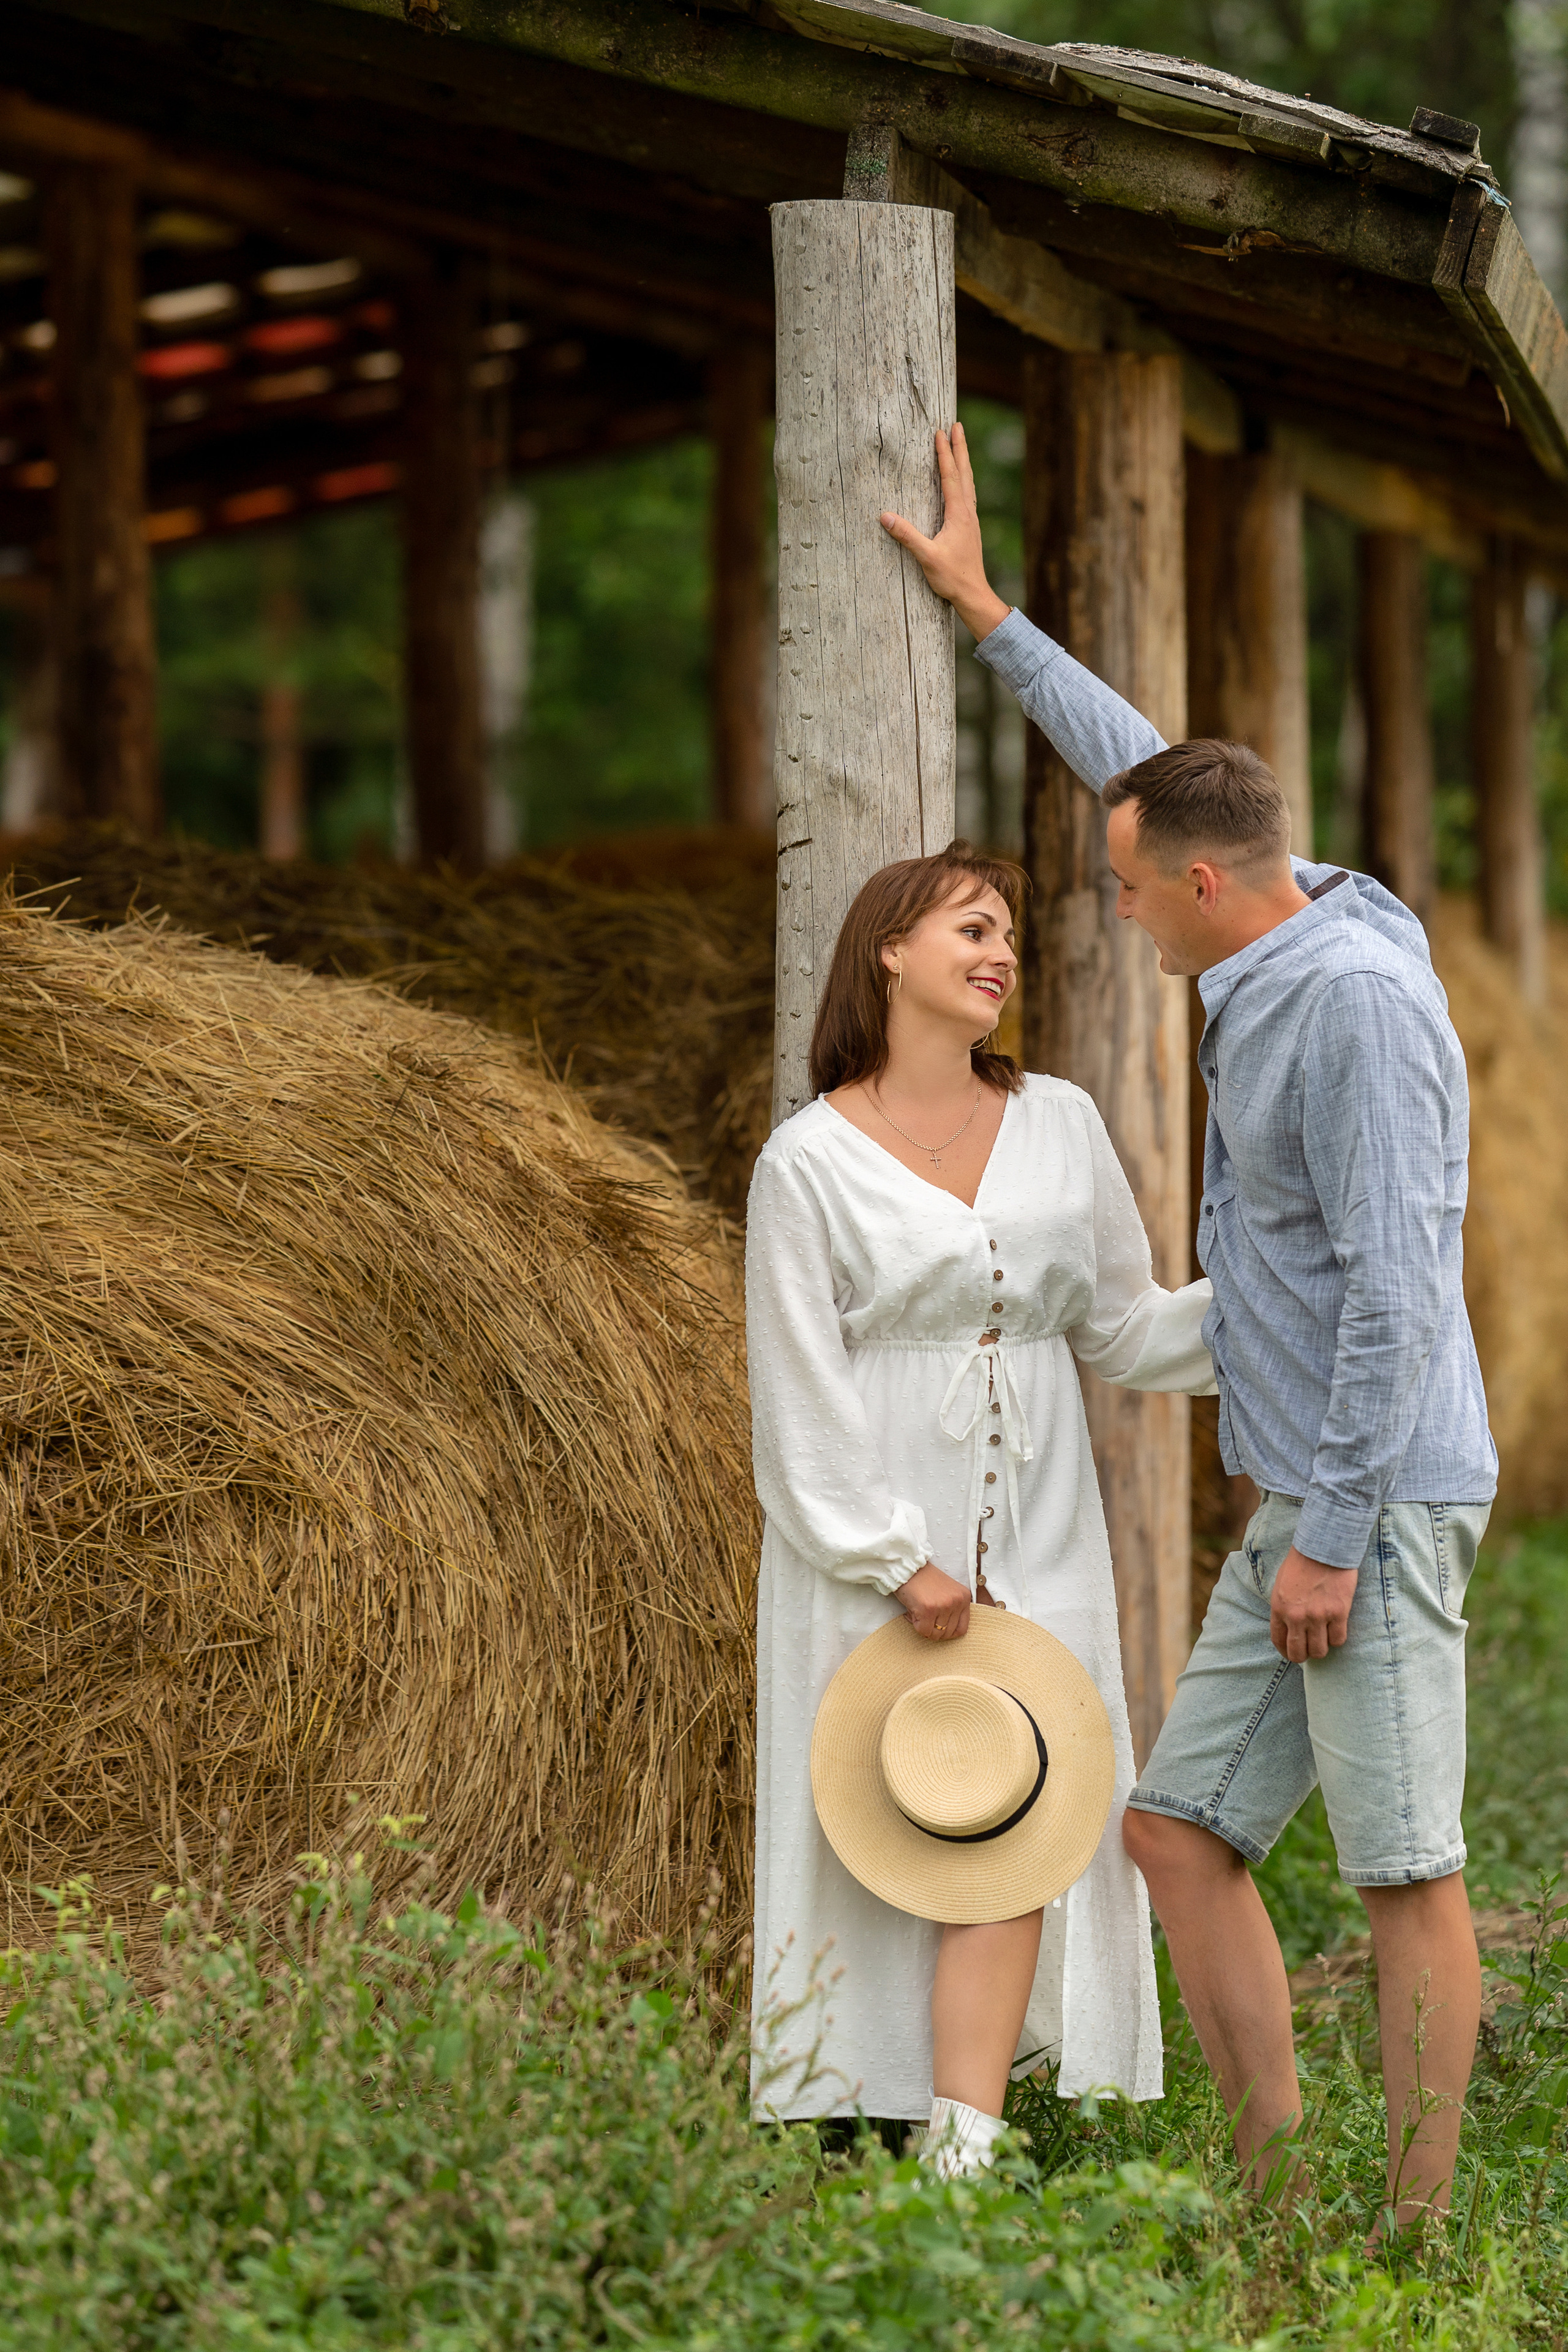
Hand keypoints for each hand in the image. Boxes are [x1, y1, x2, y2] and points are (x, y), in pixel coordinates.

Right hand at [880, 423, 1011, 643]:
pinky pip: (968, 495)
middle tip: (956, 426)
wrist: (974, 594)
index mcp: (958, 515)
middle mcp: (968, 513)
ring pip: (969, 482)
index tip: (940, 433)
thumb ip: (907, 536)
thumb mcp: (926, 557)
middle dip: (959, 448)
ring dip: (963, 461)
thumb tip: (885, 517)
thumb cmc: (952, 578)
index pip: (951, 477)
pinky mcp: (970, 528)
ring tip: (959, 445)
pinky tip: (962, 482)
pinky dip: (964, 479)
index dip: (945, 454)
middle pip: (965, 473)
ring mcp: (971, 520)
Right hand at [899, 1560, 972, 1641]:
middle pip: (948, 1633)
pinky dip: (916, 1625)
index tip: (938, 1627)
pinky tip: (913, 1612)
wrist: (908, 1568)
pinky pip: (923, 1630)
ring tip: (919, 1612)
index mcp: (964, 1597)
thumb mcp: (946, 1593)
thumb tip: (946, 1632)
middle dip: (934, 1629)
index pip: (962, 1628)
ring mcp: (943, 1605)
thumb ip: (951, 1610)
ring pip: (936, 1634)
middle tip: (924, 1617)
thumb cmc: (924, 1580)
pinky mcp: (929, 1609)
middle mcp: (956, 1601)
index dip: (948, 1632)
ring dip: (924, 1627)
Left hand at [1270, 1546, 1355, 1662]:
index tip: (1292, 1653)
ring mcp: (1318, 1616)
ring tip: (1324, 1640)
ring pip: (1320, 1651)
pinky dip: (1337, 1638)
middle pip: (1299, 1653)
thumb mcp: (1281, 1585)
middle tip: (1310, 1650)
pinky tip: (1336, 1629)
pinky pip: (1338, 1640)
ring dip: (1322, 1649)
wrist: (1323, 1547)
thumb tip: (1288, 1628)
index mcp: (1279, 1608)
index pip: (1279, 1641)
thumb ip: (1283, 1608)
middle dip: (1304, 1656)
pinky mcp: (1338, 1613)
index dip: (1286, 1652)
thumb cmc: (1301, 1563)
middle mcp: (1296, 1616)